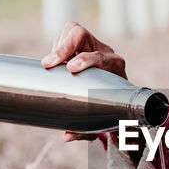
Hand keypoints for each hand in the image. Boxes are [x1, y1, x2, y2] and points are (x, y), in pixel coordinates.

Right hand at [41, 22, 126, 142]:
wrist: (119, 95)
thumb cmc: (111, 108)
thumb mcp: (102, 120)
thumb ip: (85, 130)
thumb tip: (66, 136)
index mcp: (115, 68)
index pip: (101, 57)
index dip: (86, 60)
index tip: (72, 68)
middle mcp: (105, 52)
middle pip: (82, 35)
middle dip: (63, 47)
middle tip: (49, 63)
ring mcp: (93, 44)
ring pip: (73, 32)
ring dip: (59, 46)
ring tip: (51, 63)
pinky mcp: (81, 42)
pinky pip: (67, 34)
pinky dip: (58, 44)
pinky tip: (53, 59)